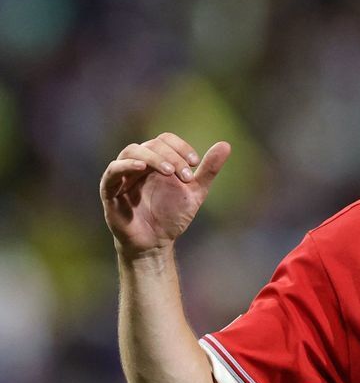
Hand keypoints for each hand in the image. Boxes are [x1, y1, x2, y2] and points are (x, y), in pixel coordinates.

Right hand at [100, 133, 230, 260]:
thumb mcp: (195, 192)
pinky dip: (125, 166)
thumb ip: (208, 170)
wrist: (156, 242)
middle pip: (150, 144)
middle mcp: (138, 164)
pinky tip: (141, 167)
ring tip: (169, 170)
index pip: (164, 140)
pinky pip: (112, 172)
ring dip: (152, 157)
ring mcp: (123, 176)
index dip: (180, 146)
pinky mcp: (110, 191)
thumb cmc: (172, 216)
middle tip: (186, 174)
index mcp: (156, 161)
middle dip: (171, 156)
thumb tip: (226, 145)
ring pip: (131, 152)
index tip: (195, 163)